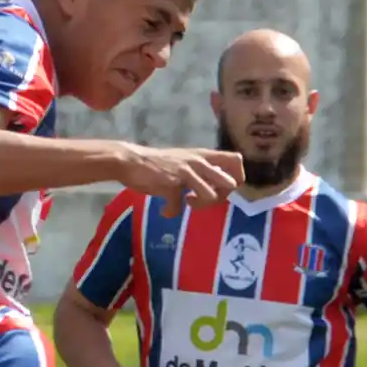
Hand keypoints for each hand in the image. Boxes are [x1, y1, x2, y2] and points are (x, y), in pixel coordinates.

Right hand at [117, 145, 243, 216]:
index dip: (235, 177)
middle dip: (221, 197)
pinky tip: (164, 209)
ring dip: (199, 206)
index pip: (236, 160)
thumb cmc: (157, 163)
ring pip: (210, 196)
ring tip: (186, 202)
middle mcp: (198, 162)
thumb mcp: (184, 160)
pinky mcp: (171, 185)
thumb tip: (214, 186)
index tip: (221, 187)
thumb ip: (200, 170)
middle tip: (205, 199)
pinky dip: (170, 211)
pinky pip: (178, 207)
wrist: (131, 162)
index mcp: (203, 155)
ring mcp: (185, 173)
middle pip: (231, 183)